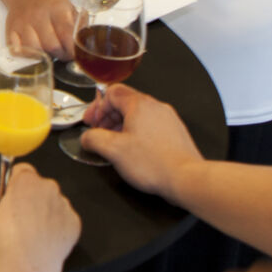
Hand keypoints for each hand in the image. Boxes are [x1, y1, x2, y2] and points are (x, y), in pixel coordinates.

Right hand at [0, 165, 78, 271]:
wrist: (29, 263)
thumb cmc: (8, 240)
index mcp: (26, 181)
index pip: (22, 170)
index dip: (16, 182)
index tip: (12, 195)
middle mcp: (48, 187)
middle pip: (39, 185)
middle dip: (31, 196)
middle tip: (20, 216)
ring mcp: (64, 204)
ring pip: (53, 201)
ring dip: (45, 210)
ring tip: (33, 230)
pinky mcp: (74, 221)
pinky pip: (65, 218)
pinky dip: (58, 225)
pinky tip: (45, 237)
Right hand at [4, 0, 76, 60]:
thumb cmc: (50, 0)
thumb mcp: (68, 6)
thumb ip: (78, 25)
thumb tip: (86, 44)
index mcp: (57, 9)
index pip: (67, 36)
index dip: (72, 50)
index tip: (75, 54)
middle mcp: (39, 15)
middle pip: (52, 46)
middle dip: (60, 55)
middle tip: (63, 54)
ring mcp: (23, 22)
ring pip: (34, 50)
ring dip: (44, 56)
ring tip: (49, 51)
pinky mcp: (11, 29)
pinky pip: (18, 50)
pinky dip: (27, 54)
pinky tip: (34, 50)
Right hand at [80, 84, 202, 202]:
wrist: (185, 178)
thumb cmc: (154, 163)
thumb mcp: (113, 150)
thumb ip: (93, 139)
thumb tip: (86, 137)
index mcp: (140, 104)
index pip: (111, 92)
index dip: (97, 107)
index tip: (91, 122)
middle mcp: (156, 107)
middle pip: (125, 102)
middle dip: (108, 117)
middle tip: (99, 132)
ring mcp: (167, 119)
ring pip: (139, 115)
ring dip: (122, 126)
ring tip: (116, 144)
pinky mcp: (175, 132)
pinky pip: (151, 126)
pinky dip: (138, 134)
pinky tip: (134, 151)